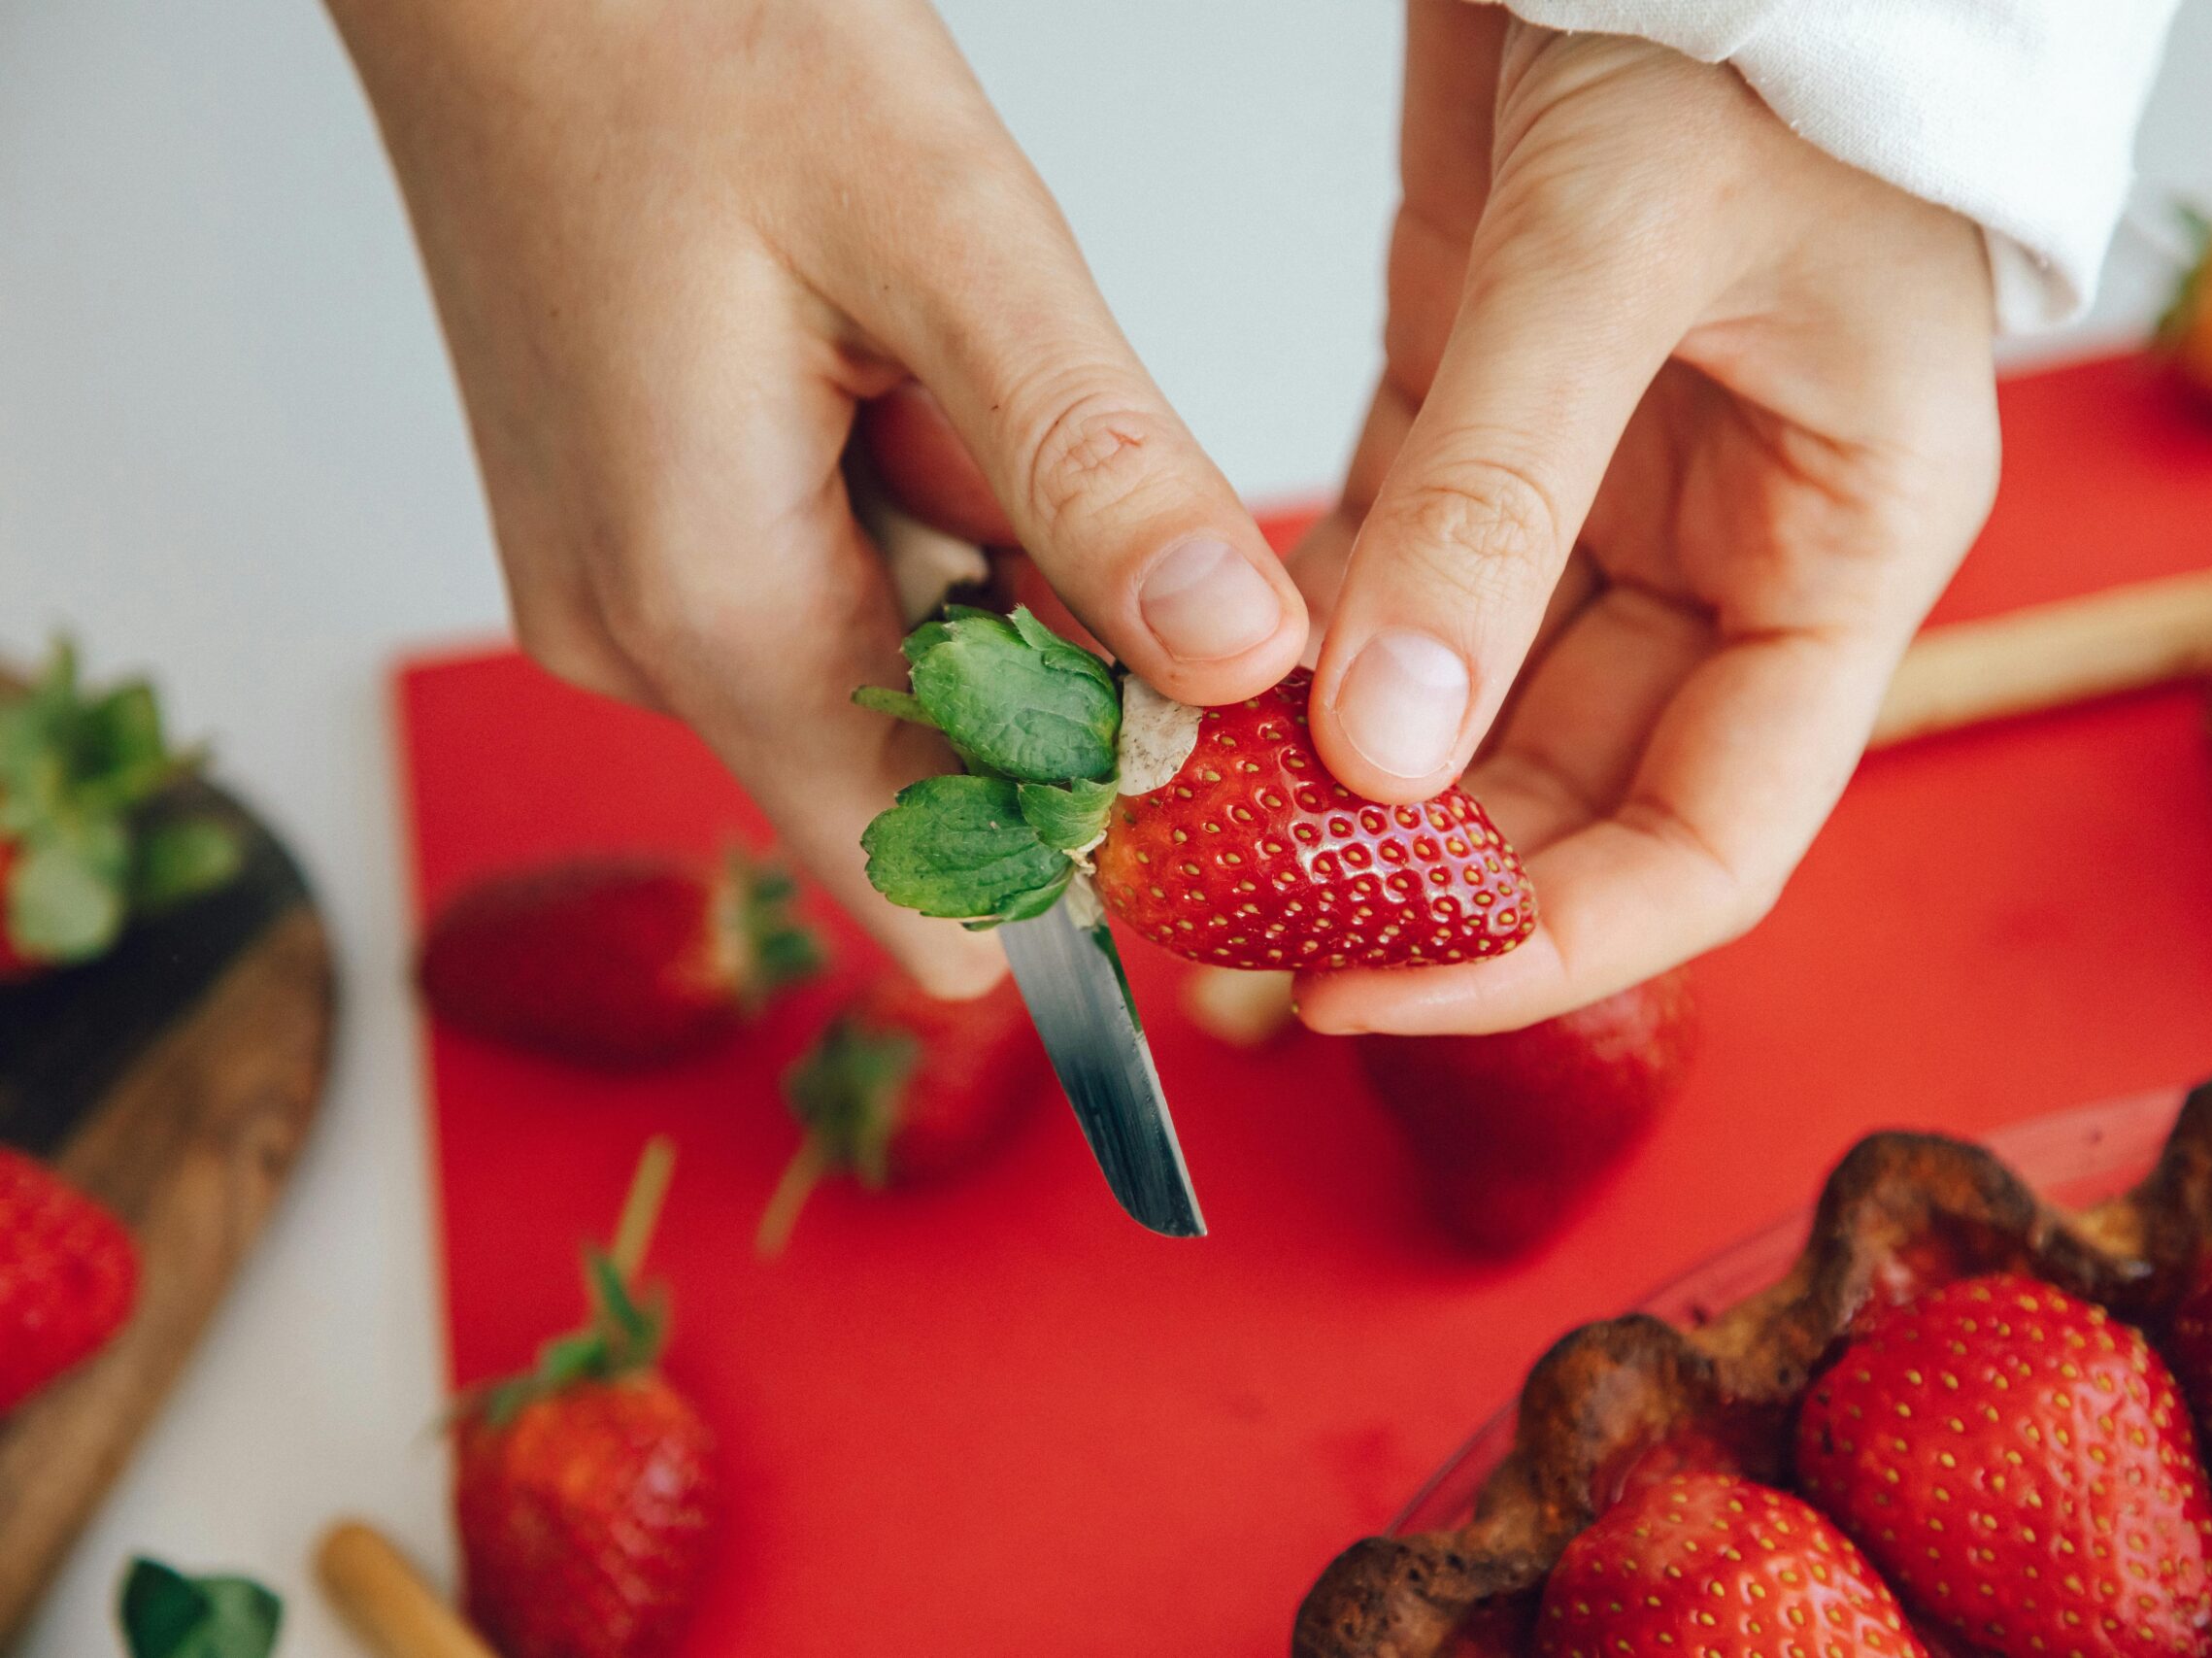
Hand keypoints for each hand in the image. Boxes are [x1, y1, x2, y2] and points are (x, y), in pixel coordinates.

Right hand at [328, 0, 1308, 992]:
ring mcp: (629, 595)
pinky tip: (882, 374)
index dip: (1090, 838)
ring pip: (891, 677)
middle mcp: (643, 643)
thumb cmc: (677, 30)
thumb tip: (1235, 663)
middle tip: (1048, 455)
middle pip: (931, 778)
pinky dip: (909, 516)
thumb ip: (1095, 474)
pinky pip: (828, 595)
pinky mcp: (642, 538)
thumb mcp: (947, 242)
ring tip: (929, 372)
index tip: (1194, 722)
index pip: (933, 891)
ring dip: (979, 564)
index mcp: (708, 607)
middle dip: (1044, 657)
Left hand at [1288, 5, 2001, 1034]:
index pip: (1716, 835)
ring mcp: (1605, 487)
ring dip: (1344, 775)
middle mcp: (1733, 546)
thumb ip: (1498, 507)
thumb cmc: (1751, 13)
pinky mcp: (1488, 414)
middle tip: (1239, 930)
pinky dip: (1308, 642)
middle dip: (1420, 879)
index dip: (1555, 944)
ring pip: (1471, 703)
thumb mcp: (1620, 252)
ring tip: (1195, 829)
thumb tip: (1384, 756)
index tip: (1374, 992)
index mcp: (1843, 547)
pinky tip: (1203, 687)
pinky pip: (1397, 581)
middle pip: (1576, 792)